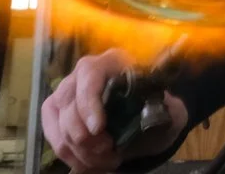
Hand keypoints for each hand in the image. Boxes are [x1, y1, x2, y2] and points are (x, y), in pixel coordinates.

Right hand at [41, 48, 187, 172]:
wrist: (151, 120)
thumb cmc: (159, 109)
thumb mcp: (170, 108)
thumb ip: (167, 109)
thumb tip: (158, 112)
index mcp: (113, 61)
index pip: (90, 75)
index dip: (89, 103)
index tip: (98, 129)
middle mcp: (85, 71)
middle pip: (69, 104)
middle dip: (87, 137)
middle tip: (110, 153)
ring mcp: (67, 91)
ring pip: (60, 125)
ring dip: (80, 151)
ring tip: (106, 161)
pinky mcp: (56, 113)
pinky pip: (54, 137)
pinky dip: (71, 156)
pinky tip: (91, 164)